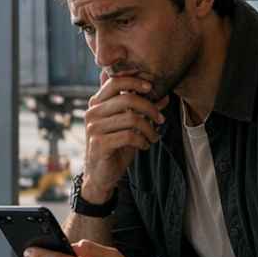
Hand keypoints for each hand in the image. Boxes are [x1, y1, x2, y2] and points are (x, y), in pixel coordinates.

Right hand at [80, 74, 168, 201]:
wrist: (101, 175)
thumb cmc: (115, 147)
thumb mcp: (130, 126)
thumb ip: (143, 110)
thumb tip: (164, 96)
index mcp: (97, 104)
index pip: (114, 82)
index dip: (134, 81)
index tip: (151, 88)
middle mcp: (92, 112)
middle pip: (127, 98)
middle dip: (150, 108)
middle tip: (161, 119)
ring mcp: (94, 128)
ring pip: (131, 118)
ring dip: (149, 129)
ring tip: (154, 137)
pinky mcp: (99, 143)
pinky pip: (129, 136)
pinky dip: (142, 141)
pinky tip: (144, 145)